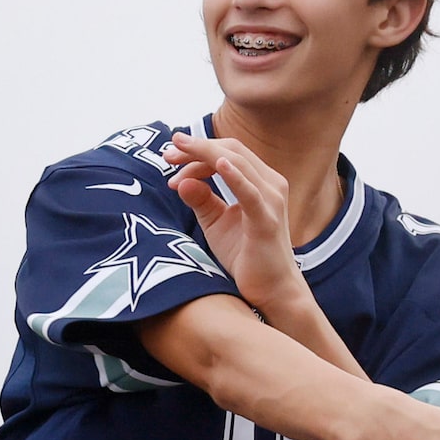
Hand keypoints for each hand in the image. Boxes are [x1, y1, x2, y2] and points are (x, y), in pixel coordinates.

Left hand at [161, 134, 301, 308]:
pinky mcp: (266, 220)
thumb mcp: (215, 223)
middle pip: (231, 151)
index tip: (169, 158)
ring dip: (204, 156)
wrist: (272, 291)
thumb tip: (181, 182)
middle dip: (196, 148)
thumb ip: (200, 200)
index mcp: (260, 182)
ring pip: (237, 163)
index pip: (227, 152)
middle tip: (167, 155)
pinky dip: (235, 176)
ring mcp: (271, 201)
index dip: (197, 150)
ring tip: (176, 156)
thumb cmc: (245, 256)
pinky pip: (250, 193)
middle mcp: (270, 185)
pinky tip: (218, 164)